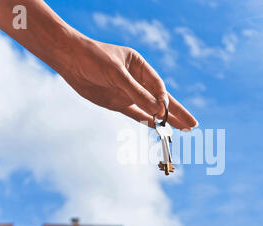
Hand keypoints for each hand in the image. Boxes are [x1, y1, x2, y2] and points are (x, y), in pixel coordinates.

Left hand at [60, 38, 197, 129]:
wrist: (69, 59)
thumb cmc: (93, 58)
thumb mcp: (116, 73)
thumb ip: (136, 92)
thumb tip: (157, 111)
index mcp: (140, 66)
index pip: (158, 86)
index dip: (163, 100)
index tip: (164, 112)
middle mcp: (137, 80)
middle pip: (161, 100)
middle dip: (177, 112)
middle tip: (193, 125)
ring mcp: (128, 93)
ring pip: (150, 110)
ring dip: (165, 120)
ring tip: (183, 129)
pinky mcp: (117, 103)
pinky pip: (136, 115)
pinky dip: (147, 122)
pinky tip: (159, 128)